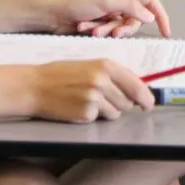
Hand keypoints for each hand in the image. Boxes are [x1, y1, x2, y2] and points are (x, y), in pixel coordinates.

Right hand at [29, 59, 152, 122]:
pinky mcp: (86, 113)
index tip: (149, 104)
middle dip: (123, 104)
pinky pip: (100, 119)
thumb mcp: (89, 65)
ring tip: (89, 101)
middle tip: (107, 101)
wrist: (35, 86)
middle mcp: (103, 80)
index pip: (137, 85)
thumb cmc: (61, 74)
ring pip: (117, 112)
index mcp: (106, 65)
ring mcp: (95, 98)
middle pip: (129, 102)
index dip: (146, 97)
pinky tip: (79, 107)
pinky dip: (93, 116)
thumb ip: (113, 75)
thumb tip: (137, 88)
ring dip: (108, 111)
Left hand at [43, 0, 171, 37]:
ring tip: (93, 30)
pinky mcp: (102, 24)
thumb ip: (131, 8)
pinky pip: (109, 33)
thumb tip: (150, 17)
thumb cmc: (79, 2)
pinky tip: (86, 29)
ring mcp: (111, 13)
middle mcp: (121, 1)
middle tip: (112, 32)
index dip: (161, 17)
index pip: (151, 3)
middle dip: (124, 28)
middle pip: (136, 20)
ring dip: (108, 31)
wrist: (54, 13)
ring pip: (122, 29)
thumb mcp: (107, 1)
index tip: (166, 33)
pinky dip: (99, 32)